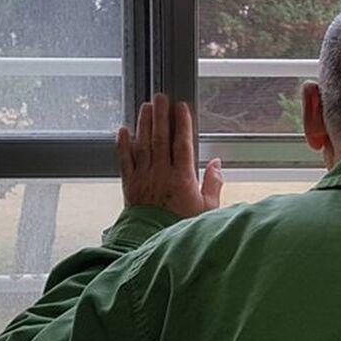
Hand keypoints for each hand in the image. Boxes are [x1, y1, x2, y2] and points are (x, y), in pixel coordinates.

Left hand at [117, 94, 223, 217]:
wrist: (153, 244)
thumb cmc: (183, 228)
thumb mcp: (207, 209)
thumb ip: (213, 184)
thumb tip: (217, 163)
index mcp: (182, 179)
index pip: (182, 144)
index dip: (182, 123)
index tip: (181, 107)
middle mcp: (161, 174)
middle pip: (160, 138)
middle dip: (161, 116)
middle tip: (160, 97)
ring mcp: (144, 178)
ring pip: (143, 145)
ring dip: (144, 124)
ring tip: (145, 107)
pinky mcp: (130, 185)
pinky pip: (125, 161)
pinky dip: (122, 145)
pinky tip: (123, 130)